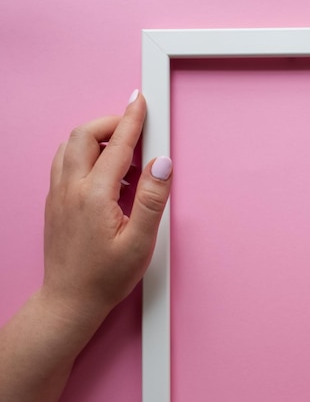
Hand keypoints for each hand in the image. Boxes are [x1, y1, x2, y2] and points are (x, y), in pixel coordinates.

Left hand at [42, 91, 171, 323]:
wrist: (70, 300)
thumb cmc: (105, 277)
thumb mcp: (139, 242)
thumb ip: (151, 199)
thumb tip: (161, 164)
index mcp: (94, 195)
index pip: (117, 145)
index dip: (133, 120)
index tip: (140, 101)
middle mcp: (70, 189)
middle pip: (85, 135)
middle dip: (111, 123)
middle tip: (135, 128)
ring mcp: (59, 195)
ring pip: (70, 146)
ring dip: (96, 138)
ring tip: (122, 153)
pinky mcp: (55, 203)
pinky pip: (65, 162)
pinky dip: (84, 154)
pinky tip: (103, 173)